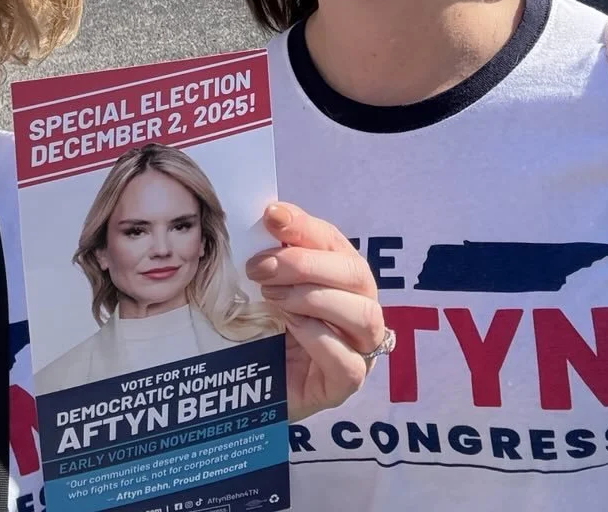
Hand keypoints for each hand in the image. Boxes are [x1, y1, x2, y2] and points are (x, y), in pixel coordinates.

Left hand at [246, 202, 384, 420]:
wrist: (244, 390)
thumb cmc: (259, 330)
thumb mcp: (262, 287)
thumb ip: (271, 256)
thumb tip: (269, 217)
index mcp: (340, 276)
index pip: (334, 241)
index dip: (305, 226)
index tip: (271, 216)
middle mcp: (359, 307)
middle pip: (356, 274)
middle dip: (306, 264)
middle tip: (260, 267)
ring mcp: (359, 348)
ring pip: (363, 314)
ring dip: (314, 298)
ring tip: (272, 298)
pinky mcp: (346, 384)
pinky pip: (348, 361)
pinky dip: (319, 338)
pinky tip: (290, 329)